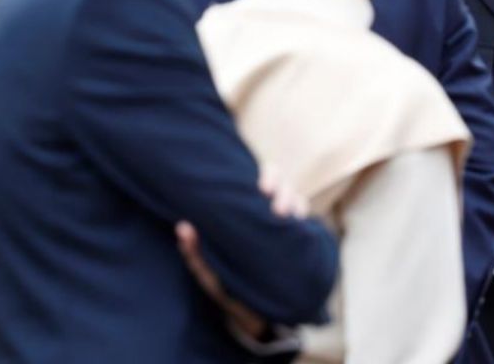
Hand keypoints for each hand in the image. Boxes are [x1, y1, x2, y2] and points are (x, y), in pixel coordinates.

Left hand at [175, 167, 308, 339]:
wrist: (253, 318)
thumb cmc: (227, 289)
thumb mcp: (208, 273)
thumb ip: (195, 254)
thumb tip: (183, 225)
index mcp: (247, 211)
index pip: (261, 180)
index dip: (267, 176)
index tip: (261, 188)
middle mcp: (269, 213)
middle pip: (284, 185)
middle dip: (283, 190)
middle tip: (276, 207)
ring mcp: (287, 227)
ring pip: (299, 200)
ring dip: (296, 204)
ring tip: (287, 217)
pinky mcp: (302, 242)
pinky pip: (309, 225)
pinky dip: (307, 222)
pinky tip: (300, 228)